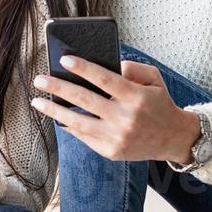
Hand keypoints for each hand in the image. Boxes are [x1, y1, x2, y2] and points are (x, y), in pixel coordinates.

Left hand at [29, 55, 201, 162]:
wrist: (173, 138)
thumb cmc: (160, 103)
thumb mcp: (154, 79)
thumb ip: (132, 68)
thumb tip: (105, 65)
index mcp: (136, 97)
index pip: (104, 79)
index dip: (83, 69)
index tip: (64, 59)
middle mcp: (125, 118)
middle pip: (85, 100)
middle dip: (59, 88)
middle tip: (40, 79)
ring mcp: (117, 138)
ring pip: (78, 122)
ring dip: (54, 111)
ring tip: (37, 101)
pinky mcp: (111, 152)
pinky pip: (84, 137)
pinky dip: (68, 126)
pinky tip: (56, 116)